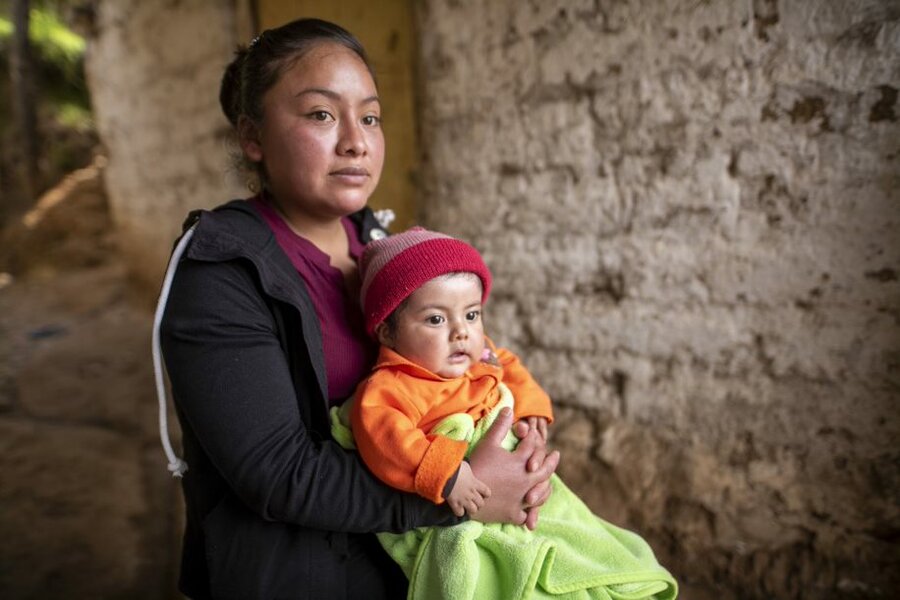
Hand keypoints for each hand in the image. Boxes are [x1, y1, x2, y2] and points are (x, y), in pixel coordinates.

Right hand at [445, 461, 490, 516]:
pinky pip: (460, 513)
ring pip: (473, 510)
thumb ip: (468, 471)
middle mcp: (471, 493)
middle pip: (481, 503)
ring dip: (470, 509)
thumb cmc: (455, 467)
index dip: (486, 494)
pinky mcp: (455, 504)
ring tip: (467, 506)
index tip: (482, 493)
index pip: (487, 492)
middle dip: (478, 503)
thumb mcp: (465, 465)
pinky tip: (457, 507)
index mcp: (475, 483)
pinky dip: (459, 511)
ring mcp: (464, 500)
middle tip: (473, 501)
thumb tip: (467, 470)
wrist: (445, 473)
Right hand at [468, 408, 558, 526]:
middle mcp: (526, 480)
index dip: (532, 438)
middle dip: (551, 461)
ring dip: (545, 488)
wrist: (464, 490)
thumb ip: (501, 426)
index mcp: (521, 462)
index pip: (532, 446)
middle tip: (556, 455)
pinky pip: (525, 514)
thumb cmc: (477, 464)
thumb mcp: (489, 442)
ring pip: (540, 494)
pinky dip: (528, 513)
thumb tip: (509, 408)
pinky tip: (529, 510)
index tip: (534, 435)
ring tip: (547, 484)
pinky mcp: (513, 514)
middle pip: (545, 470)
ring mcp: (521, 498)